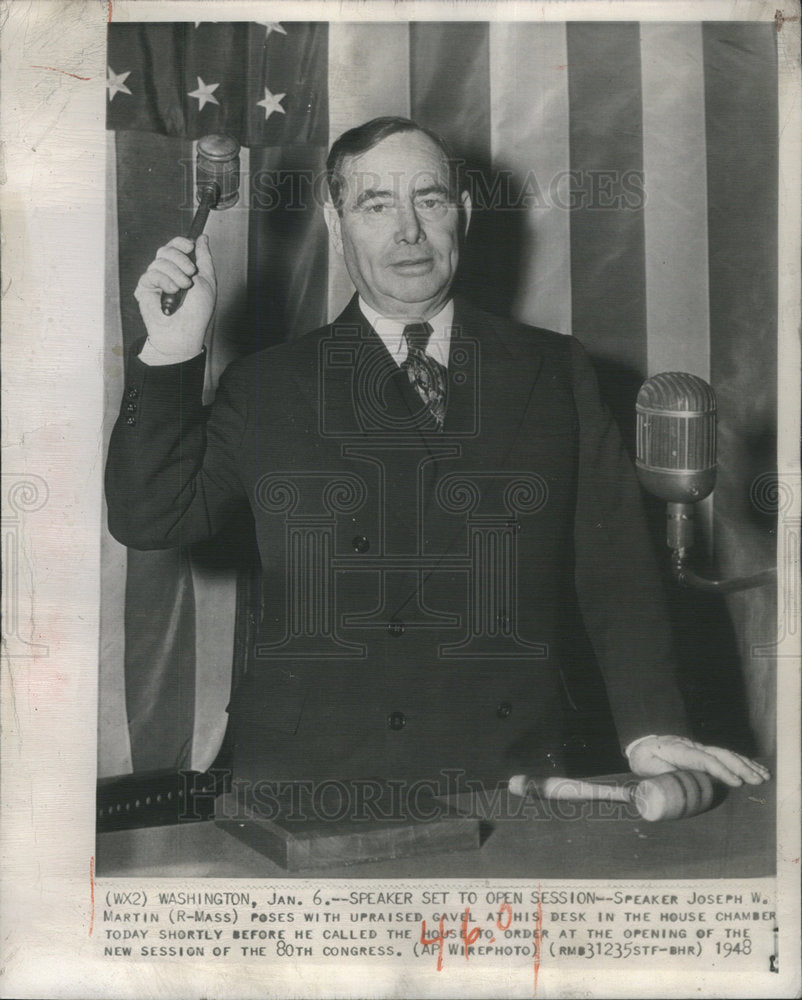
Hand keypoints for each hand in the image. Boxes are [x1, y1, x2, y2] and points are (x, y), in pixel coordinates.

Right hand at [133, 235, 215, 362]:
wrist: (185, 331)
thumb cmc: (198, 311)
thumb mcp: (207, 280)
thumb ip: (204, 257)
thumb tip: (202, 238)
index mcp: (181, 268)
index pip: (175, 246)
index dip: (181, 242)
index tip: (190, 246)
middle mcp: (168, 272)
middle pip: (166, 249)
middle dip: (181, 259)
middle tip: (190, 274)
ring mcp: (155, 280)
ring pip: (159, 261)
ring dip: (175, 273)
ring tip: (183, 287)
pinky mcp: (144, 288)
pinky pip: (151, 274)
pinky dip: (164, 281)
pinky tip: (172, 292)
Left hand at [627, 735, 769, 786]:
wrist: (643, 744)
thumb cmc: (644, 758)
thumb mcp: (646, 766)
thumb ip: (661, 774)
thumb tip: (679, 783)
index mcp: (680, 751)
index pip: (704, 759)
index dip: (720, 770)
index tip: (735, 782)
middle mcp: (694, 747)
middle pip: (720, 754)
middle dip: (741, 767)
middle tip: (757, 781)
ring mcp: (701, 749)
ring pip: (727, 754)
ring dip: (747, 764)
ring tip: (764, 776)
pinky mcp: (705, 754)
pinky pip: (726, 756)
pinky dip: (743, 762)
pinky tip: (757, 770)